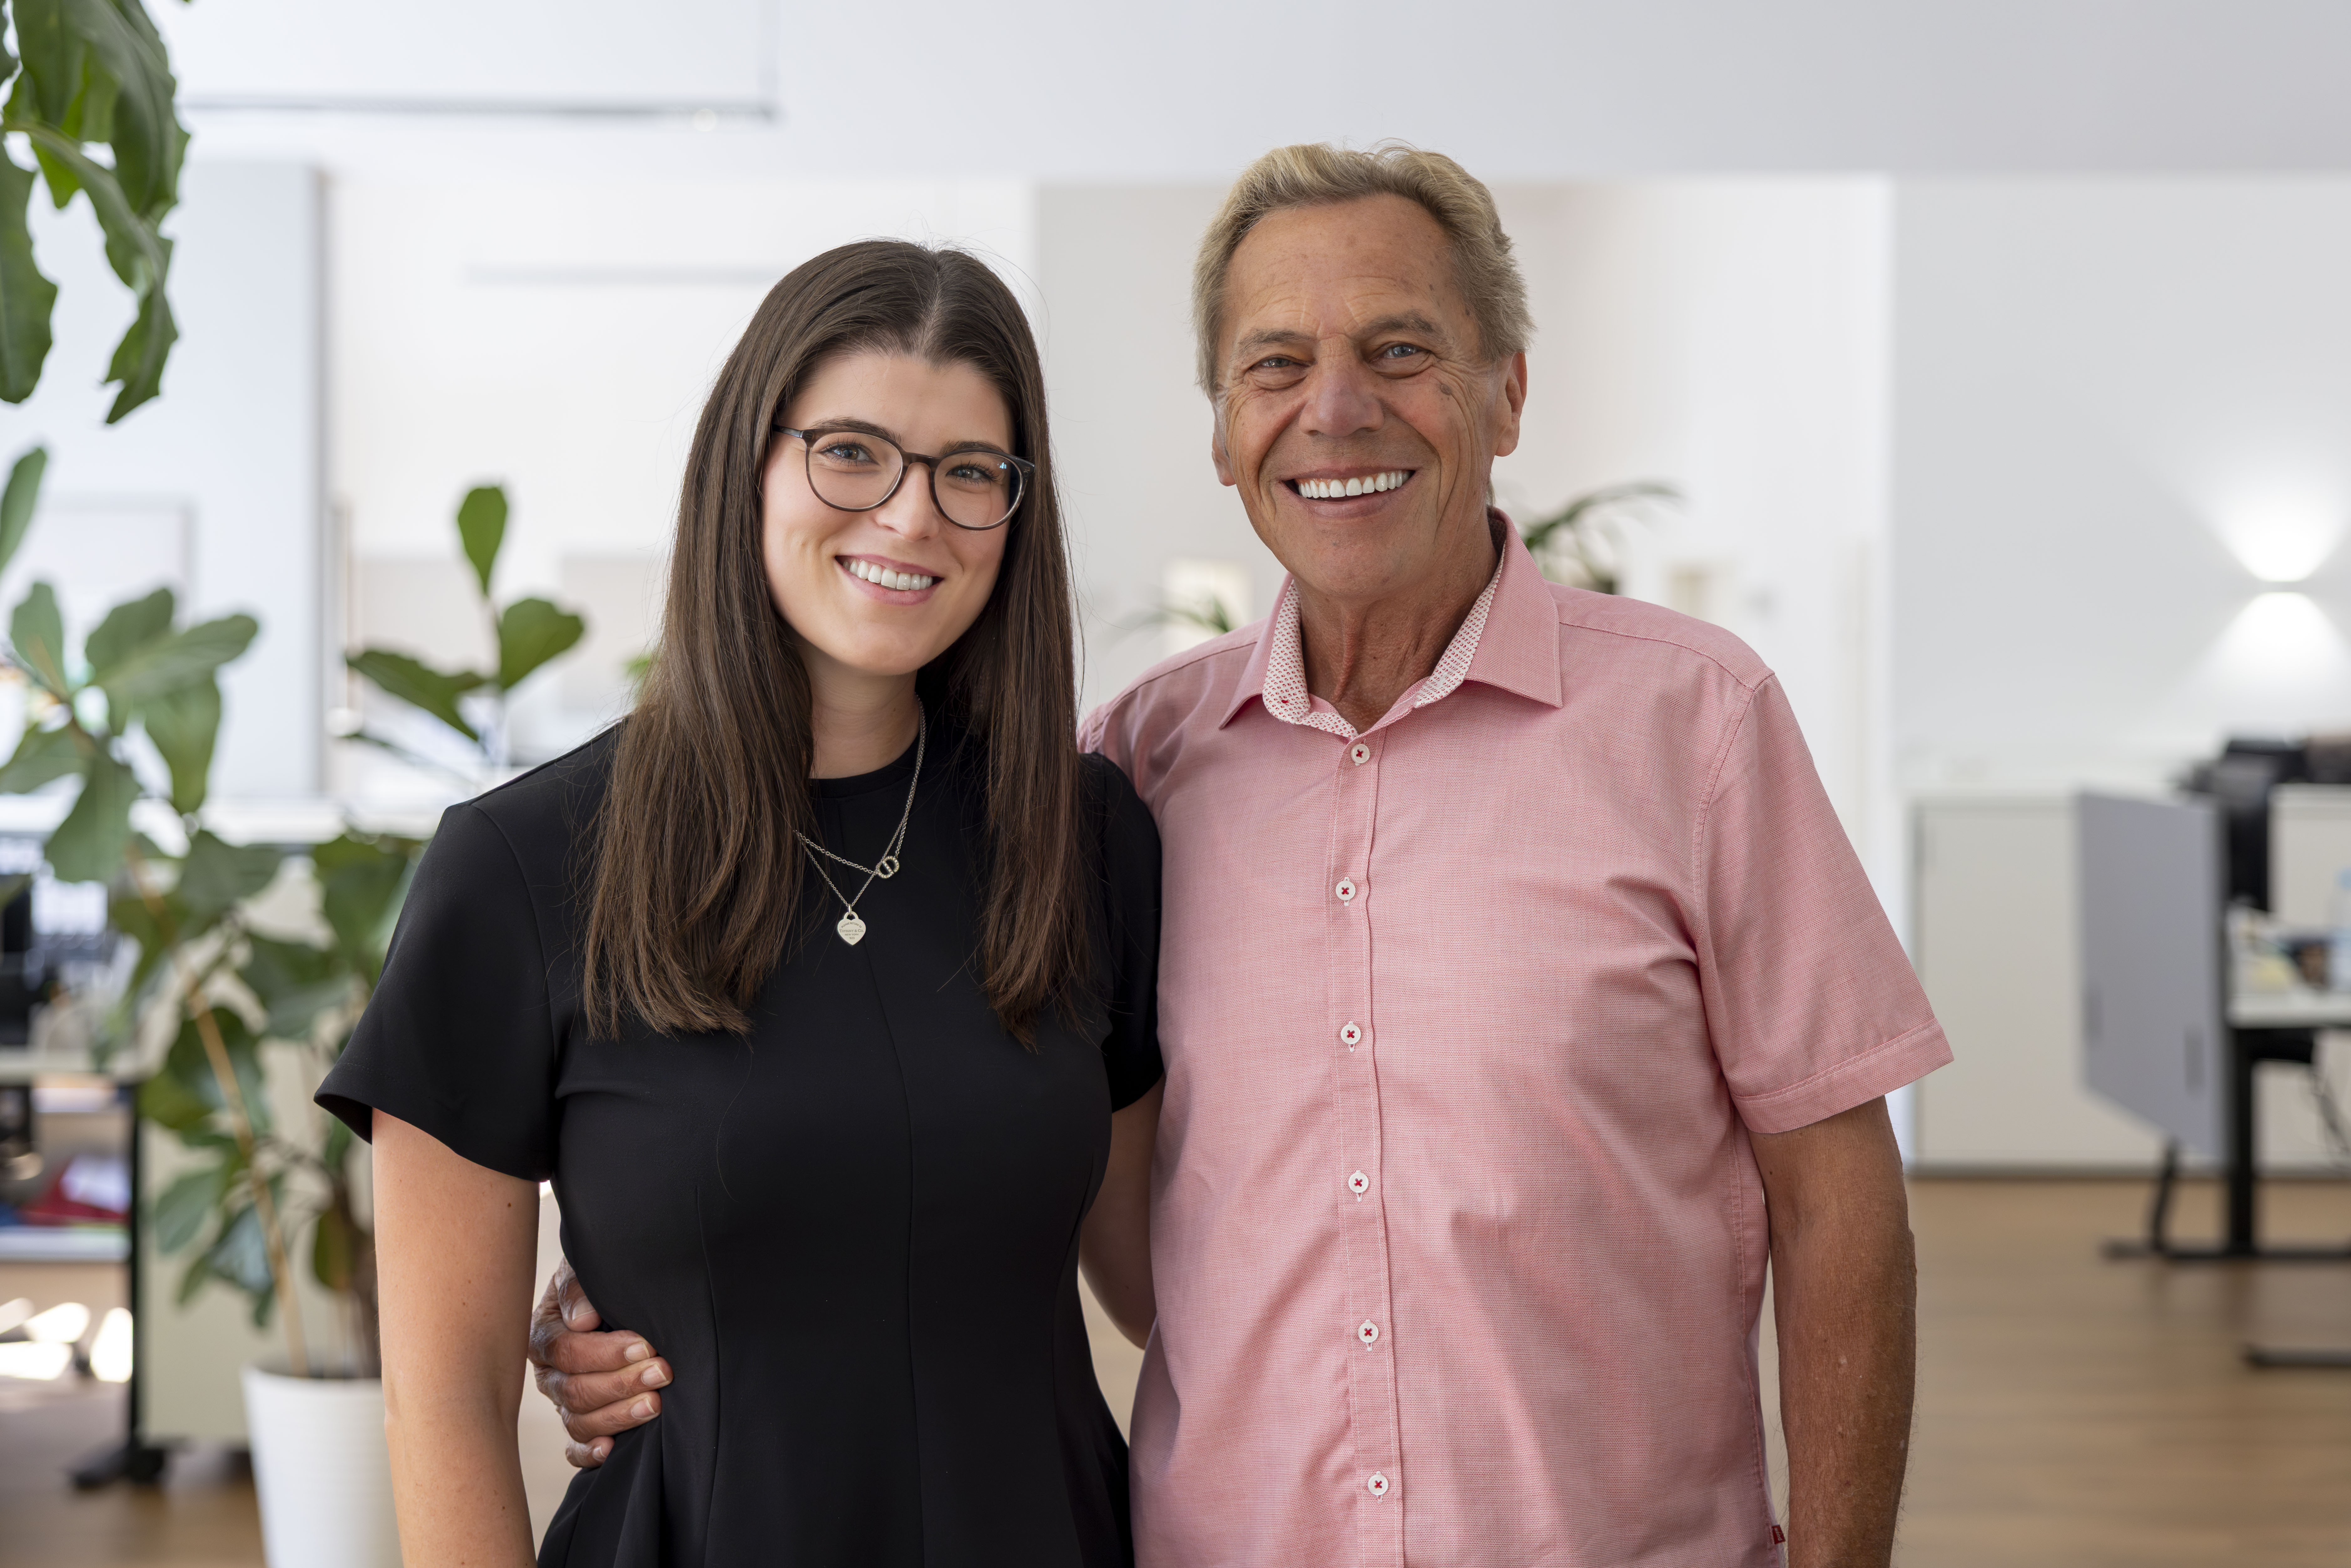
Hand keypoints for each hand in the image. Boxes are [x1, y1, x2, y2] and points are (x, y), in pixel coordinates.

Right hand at [527, 1258, 668, 1468]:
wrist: (615, 1296)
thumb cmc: (602, 1282)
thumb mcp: (587, 1271)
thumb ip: (578, 1287)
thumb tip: (581, 1319)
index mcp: (544, 1334)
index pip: (567, 1351)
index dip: (606, 1352)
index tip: (645, 1346)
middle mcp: (548, 1372)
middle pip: (575, 1389)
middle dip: (621, 1383)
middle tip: (663, 1372)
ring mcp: (562, 1401)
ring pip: (579, 1420)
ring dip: (618, 1415)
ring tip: (655, 1404)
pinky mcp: (578, 1422)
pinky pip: (573, 1447)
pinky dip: (588, 1452)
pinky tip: (611, 1449)